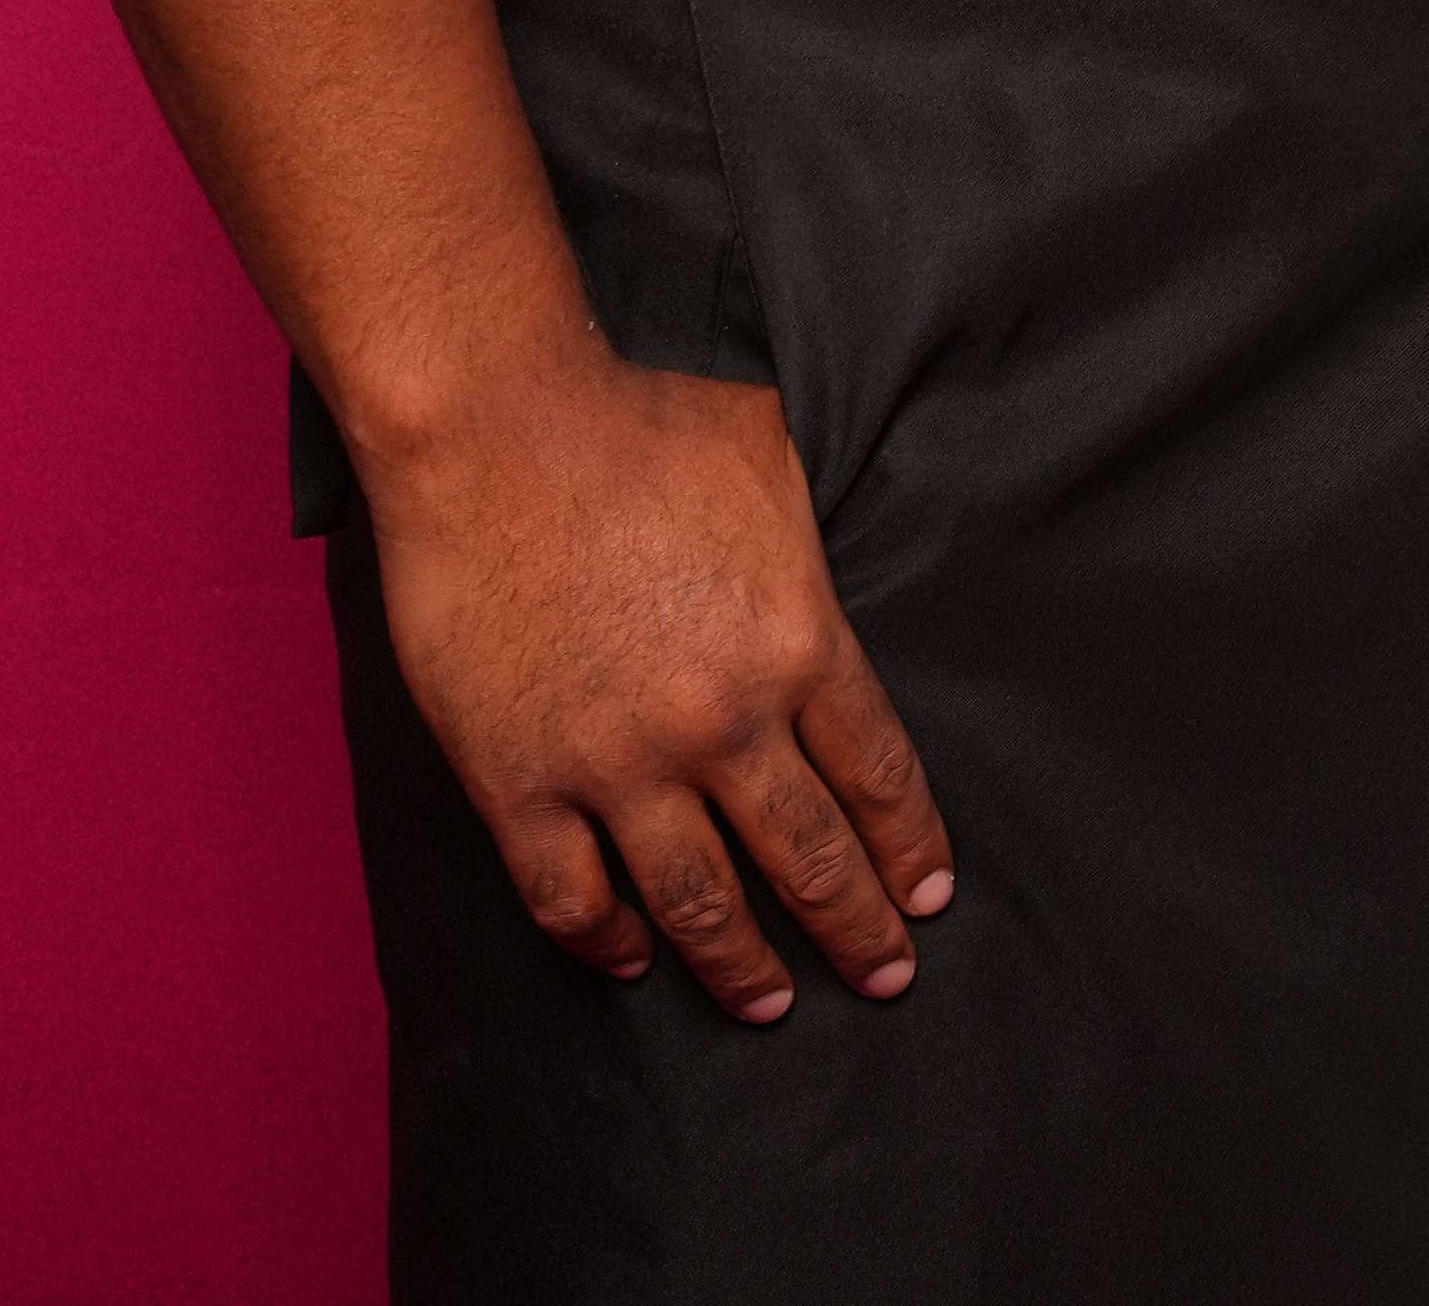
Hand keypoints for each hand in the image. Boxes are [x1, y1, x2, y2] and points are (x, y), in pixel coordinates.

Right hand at [362, 345, 954, 1020]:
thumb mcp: (778, 469)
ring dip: (743, 964)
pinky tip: (631, 960)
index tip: (929, 897)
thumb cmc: (642, 426)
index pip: (880, 776)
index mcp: (800, 647)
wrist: (499, 430)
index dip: (909, 847)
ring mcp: (616, 765)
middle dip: (858, 927)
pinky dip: (603, 941)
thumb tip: (831, 578)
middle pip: (808, 855)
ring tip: (776, 1002)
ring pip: (698, 900)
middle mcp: (722, 724)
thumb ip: (812, 551)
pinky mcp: (517, 783)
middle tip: (887, 977)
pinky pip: (569, 896)